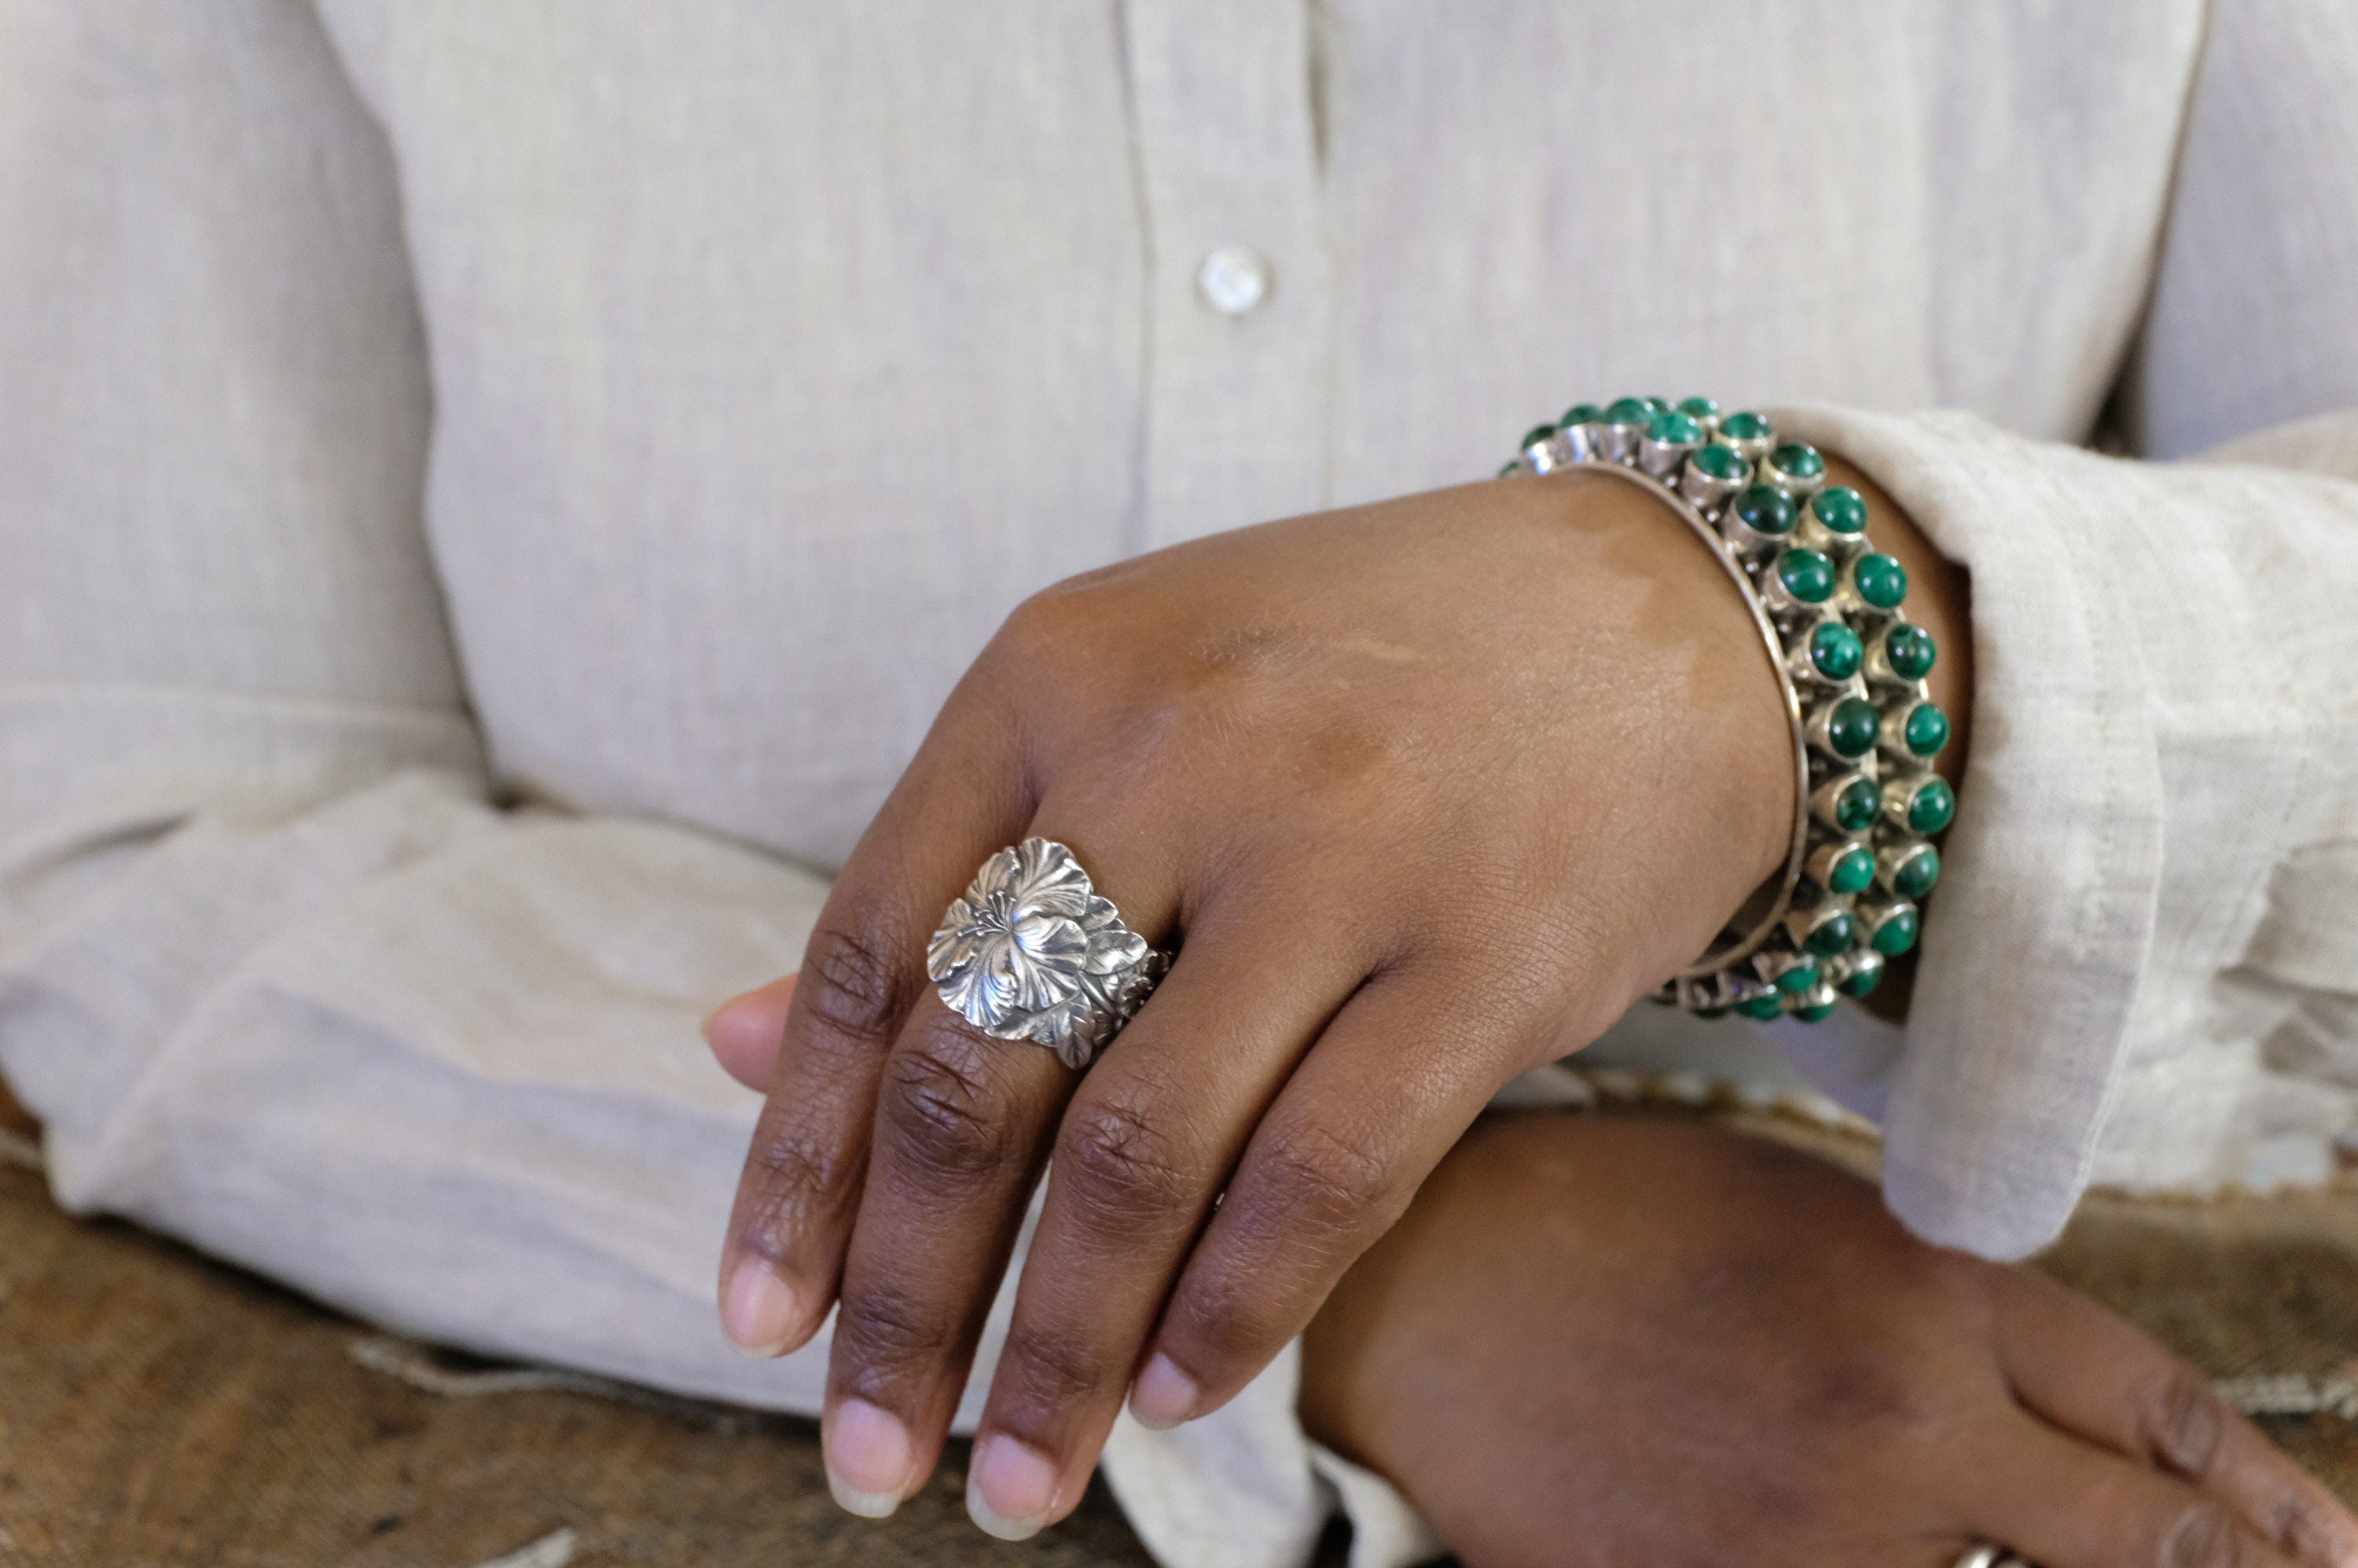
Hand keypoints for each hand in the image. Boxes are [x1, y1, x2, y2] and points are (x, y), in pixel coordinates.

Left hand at [711, 464, 1965, 1536]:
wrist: (1664, 616)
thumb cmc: (1365, 675)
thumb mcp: (1133, 710)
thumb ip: (948, 875)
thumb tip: (711, 1043)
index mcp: (1054, 675)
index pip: (867, 954)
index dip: (793, 1161)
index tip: (759, 1321)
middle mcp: (1174, 747)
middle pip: (979, 1074)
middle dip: (904, 1300)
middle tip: (866, 1458)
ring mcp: (1336, 848)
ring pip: (1139, 1154)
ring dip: (1055, 1350)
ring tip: (1012, 1484)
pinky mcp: (1482, 954)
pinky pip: (1322, 1178)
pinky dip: (1231, 1313)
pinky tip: (1171, 1393)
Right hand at [1301, 1113, 2357, 1567]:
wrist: (1417, 1287)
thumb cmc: (1601, 1219)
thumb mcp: (1797, 1209)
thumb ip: (1940, 1303)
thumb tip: (2050, 1411)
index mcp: (1923, 1292)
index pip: (2154, 1410)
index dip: (2259, 1491)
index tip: (2321, 1539)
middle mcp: (1904, 1423)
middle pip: (2133, 1540)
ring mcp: (1817, 1538)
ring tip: (2031, 1539)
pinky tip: (1868, 1545)